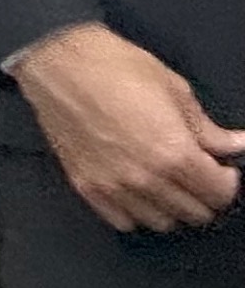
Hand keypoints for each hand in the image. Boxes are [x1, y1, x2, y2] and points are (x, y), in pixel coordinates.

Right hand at [12, 23, 244, 234]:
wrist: (60, 65)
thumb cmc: (120, 69)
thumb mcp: (177, 92)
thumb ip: (208, 130)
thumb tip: (237, 144)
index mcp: (174, 153)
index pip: (219, 193)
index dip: (228, 181)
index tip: (223, 168)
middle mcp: (146, 179)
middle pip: (194, 213)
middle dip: (205, 196)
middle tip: (199, 175)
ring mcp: (113, 187)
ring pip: (160, 222)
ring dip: (172, 207)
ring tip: (169, 185)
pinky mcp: (86, 188)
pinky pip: (122, 221)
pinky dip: (138, 213)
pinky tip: (139, 192)